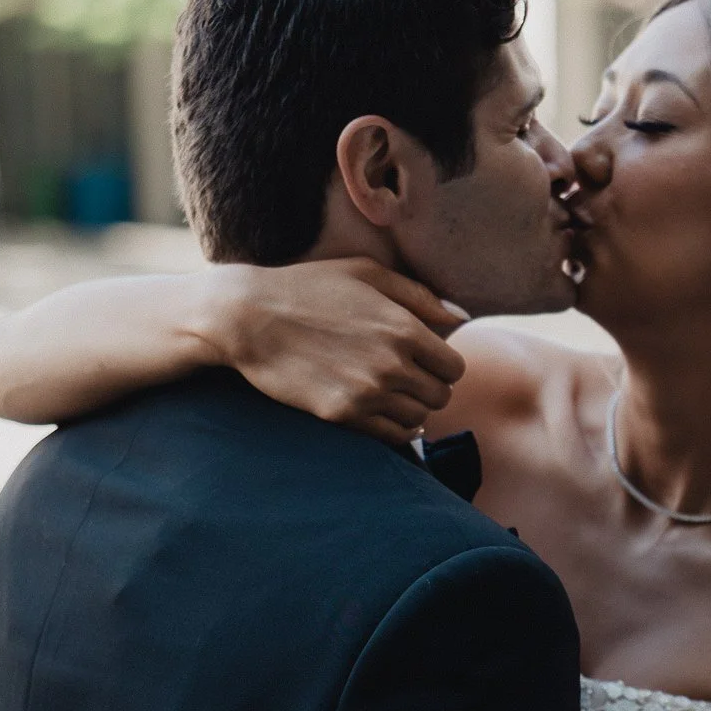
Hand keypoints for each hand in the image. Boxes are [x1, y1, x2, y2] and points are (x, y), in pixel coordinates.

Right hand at [207, 257, 468, 444]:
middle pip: (441, 396)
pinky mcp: (342, 415)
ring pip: (419, 419)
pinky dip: (395, 430)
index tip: (425, 360)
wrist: (249, 317)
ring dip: (411, 409)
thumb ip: (420, 295)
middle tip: (408, 378)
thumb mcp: (367, 274)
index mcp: (404, 328)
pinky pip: (392, 437)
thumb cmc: (308, 287)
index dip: (443, 364)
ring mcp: (367, 393)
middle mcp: (392, 364)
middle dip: (429, 387)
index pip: (454, 367)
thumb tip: (461, 318)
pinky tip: (383, 414)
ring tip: (392, 394)